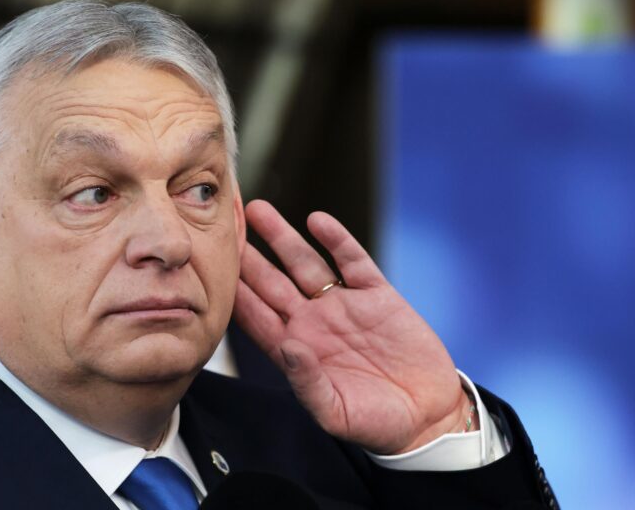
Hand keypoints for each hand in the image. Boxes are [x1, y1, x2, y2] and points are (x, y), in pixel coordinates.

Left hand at [234, 200, 471, 454]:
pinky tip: (318, 221)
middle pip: (272, 282)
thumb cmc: (376, 424)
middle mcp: (314, 323)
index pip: (255, 316)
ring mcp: (345, 306)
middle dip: (248, 256)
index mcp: (296, 352)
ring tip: (258, 211)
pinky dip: (337, 240)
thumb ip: (307, 382)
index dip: (233, 292)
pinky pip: (353, 261)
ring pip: (306, 263)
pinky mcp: (378, 295)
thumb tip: (287, 346)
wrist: (427, 416)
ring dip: (283, 238)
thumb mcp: (335, 412)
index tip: (207, 268)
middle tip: (223, 227)